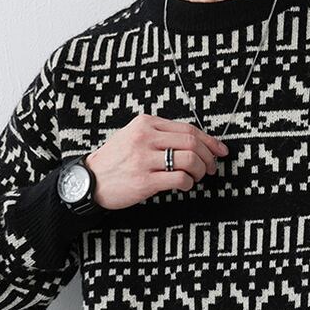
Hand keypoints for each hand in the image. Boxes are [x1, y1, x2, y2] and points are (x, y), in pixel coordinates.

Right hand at [83, 113, 228, 209]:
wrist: (90, 180)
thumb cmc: (114, 161)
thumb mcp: (133, 136)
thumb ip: (160, 135)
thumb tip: (193, 143)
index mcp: (146, 123)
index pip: (188, 128)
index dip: (209, 140)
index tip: (219, 150)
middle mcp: (146, 137)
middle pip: (192, 142)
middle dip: (208, 157)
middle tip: (211, 168)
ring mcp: (144, 159)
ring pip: (189, 160)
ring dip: (200, 171)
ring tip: (196, 177)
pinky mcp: (144, 180)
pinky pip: (179, 178)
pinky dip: (188, 183)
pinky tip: (184, 185)